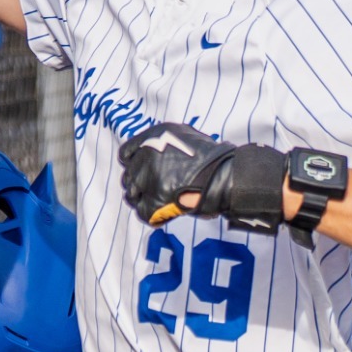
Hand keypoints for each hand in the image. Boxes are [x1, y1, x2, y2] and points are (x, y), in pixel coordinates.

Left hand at [117, 123, 285, 231]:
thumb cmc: (210, 157)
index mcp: (152, 138)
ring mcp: (149, 180)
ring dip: (142, 199)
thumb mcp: (183, 136)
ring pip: (132, 194)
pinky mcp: (154, 202)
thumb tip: (149, 152)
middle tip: (151, 191)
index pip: (125, 155)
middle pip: (128, 176)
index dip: (133, 164)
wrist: (225, 176)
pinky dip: (151, 215)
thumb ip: (162, 142)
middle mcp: (146, 157)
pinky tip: (162, 213)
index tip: (141, 171)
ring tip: (158, 202)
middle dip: (138, 184)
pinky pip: (142, 212)